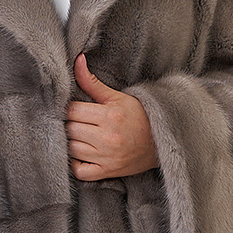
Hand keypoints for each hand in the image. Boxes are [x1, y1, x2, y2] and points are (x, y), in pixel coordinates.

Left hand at [65, 54, 157, 180]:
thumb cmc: (139, 117)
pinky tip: (81, 154)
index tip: (76, 109)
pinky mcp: (107, 172)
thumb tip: (77, 60)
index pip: (73, 110)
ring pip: (72, 149)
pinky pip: (80, 171)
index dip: (70, 108)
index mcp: (110, 116)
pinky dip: (76, 164)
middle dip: (71, 124)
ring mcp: (107, 157)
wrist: (162, 142)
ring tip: (80, 136)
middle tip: (78, 122)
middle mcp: (108, 138)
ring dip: (71, 142)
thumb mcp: (118, 97)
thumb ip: (93, 82)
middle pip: (70, 129)